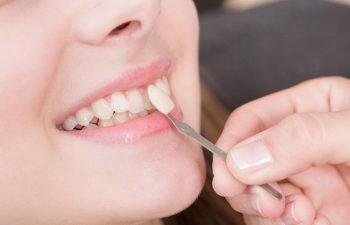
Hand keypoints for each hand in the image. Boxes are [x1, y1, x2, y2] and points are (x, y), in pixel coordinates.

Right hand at [212, 77, 349, 224]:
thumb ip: (302, 136)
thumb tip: (243, 158)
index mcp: (308, 108)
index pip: (251, 120)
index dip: (231, 145)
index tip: (226, 174)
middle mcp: (298, 145)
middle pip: (244, 161)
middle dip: (245, 183)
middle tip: (261, 199)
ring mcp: (304, 181)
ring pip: (253, 194)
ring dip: (263, 208)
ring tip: (296, 213)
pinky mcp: (310, 212)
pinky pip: (273, 220)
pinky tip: (308, 221)